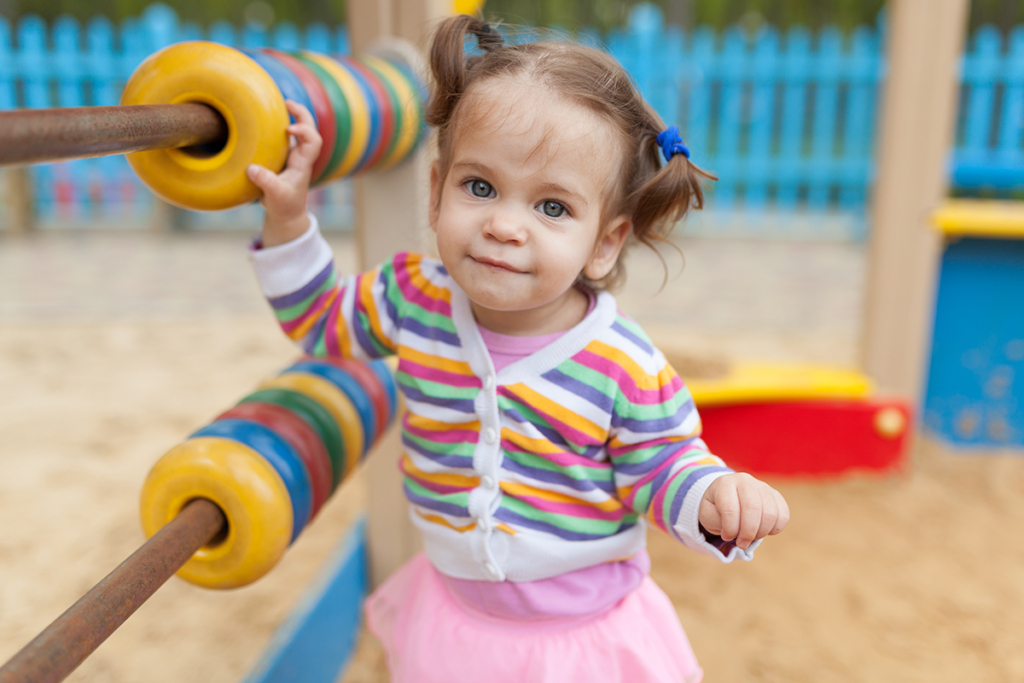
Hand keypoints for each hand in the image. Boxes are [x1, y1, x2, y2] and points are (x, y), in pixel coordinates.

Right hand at [246, 100, 322, 247]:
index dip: (304, 130)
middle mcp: (300, 156)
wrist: (285, 215)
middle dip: (301, 114)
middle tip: (287, 102)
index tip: (288, 129)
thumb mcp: (275, 196)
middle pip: (310, 129)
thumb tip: (252, 168)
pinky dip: (276, 125)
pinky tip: (263, 119)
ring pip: (297, 131)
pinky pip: (281, 137)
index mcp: (303, 163)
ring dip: (291, 116)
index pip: (314, 141)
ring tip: (279, 103)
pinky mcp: (281, 157)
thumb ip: (266, 183)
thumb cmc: (284, 206)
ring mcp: (291, 156)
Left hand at [698, 473, 788, 549]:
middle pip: (753, 509)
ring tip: (750, 537)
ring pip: (770, 513)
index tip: (726, 537)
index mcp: (725, 484)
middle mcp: (745, 480)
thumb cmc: (716, 508)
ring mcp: (763, 486)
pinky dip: (774, 529)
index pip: (730, 509)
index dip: (730, 529)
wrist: (727, 497)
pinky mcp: (776, 495)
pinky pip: (783, 515)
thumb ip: (717, 521)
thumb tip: (736, 529)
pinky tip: (762, 530)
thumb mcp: (707, 515)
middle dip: (748, 533)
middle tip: (741, 544)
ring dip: (760, 533)